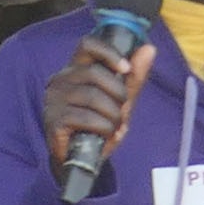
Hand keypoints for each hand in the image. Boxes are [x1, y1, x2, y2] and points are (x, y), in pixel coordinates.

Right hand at [34, 32, 152, 179]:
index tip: (126, 69)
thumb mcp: (120, 100)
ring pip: (93, 97)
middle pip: (95, 74)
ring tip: (114, 127)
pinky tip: (105, 135)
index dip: (108, 52)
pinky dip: (104, 129)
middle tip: (122, 111)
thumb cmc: (98, 125)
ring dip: (113, 116)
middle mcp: (60, 80)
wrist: (80, 159)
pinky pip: (86, 118)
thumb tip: (150, 48)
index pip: (87, 45)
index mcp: (75, 69)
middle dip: (118, 94)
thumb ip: (134, 77)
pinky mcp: (54, 120)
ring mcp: (54, 100)